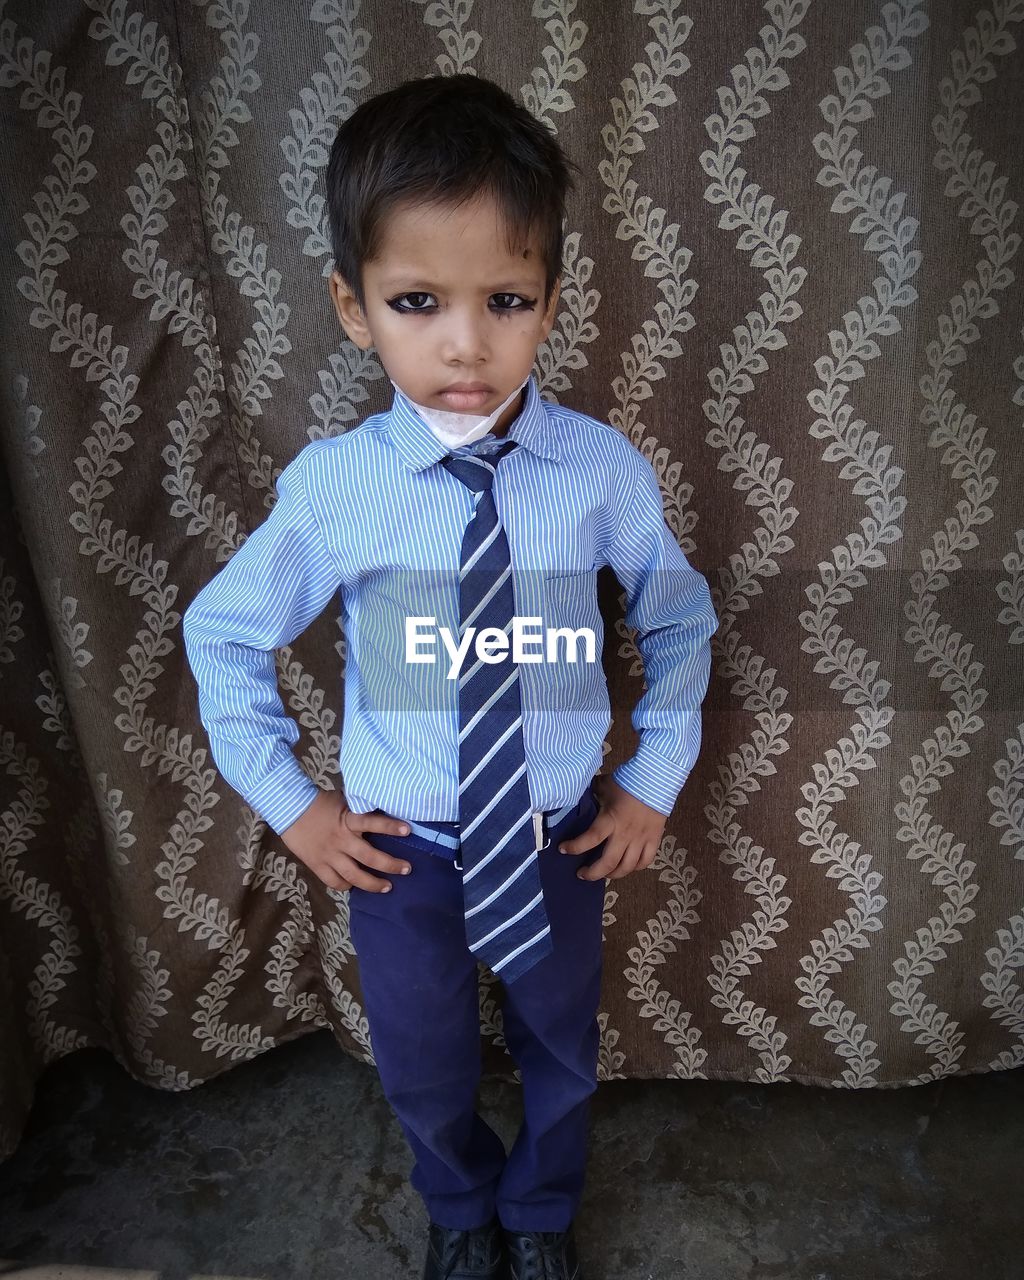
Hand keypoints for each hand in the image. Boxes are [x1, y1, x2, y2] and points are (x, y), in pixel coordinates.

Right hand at [279, 790, 412, 892]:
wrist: (289, 809)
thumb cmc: (320, 802)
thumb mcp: (343, 800)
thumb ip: (360, 809)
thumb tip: (381, 810)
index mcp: (348, 820)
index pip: (372, 822)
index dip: (390, 827)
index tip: (408, 830)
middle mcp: (341, 840)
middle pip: (369, 857)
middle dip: (390, 865)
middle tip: (406, 869)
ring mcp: (329, 855)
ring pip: (354, 875)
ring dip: (373, 883)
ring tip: (388, 887)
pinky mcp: (317, 865)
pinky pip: (334, 882)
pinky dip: (346, 886)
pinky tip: (355, 887)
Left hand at [558, 775, 667, 881]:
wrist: (656, 778)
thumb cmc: (627, 782)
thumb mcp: (603, 786)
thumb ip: (592, 793)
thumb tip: (577, 794)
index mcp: (610, 820)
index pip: (590, 839)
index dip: (574, 847)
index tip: (563, 849)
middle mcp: (625, 834)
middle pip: (608, 863)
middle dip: (592, 873)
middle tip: (582, 874)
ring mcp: (641, 839)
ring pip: (627, 867)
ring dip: (613, 874)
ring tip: (604, 873)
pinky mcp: (655, 839)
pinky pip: (645, 861)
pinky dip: (635, 868)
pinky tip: (627, 866)